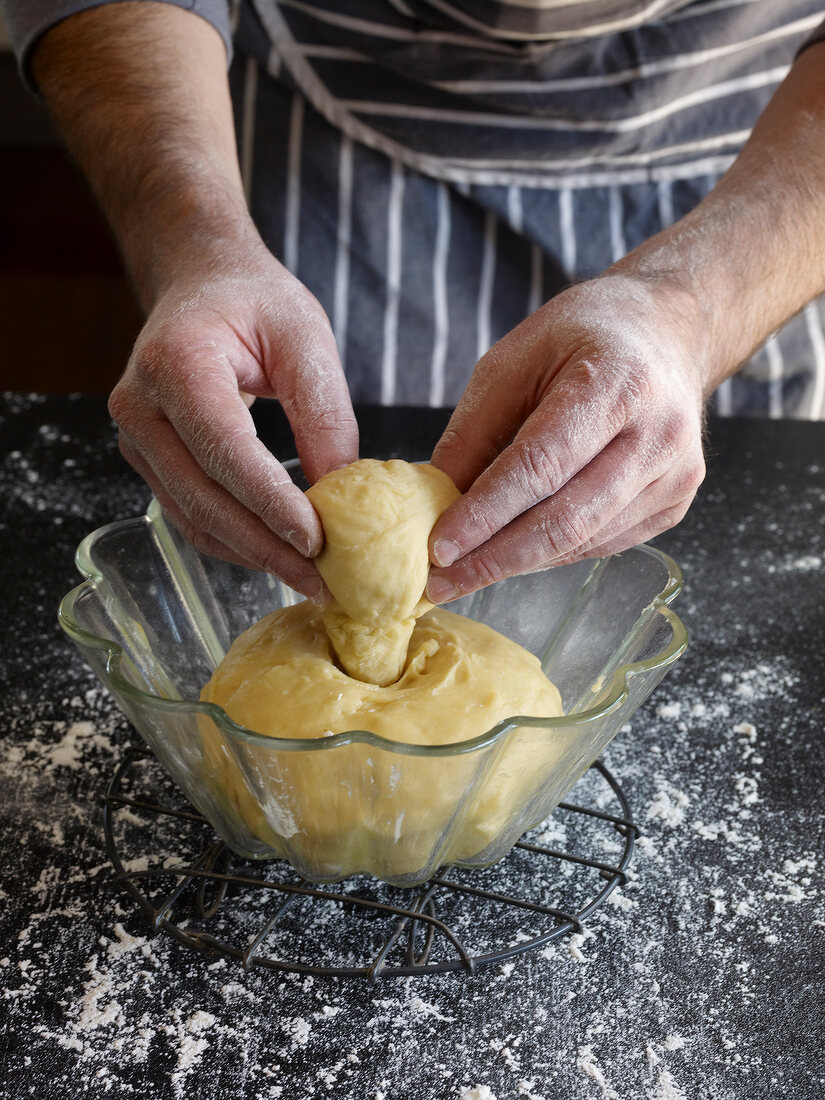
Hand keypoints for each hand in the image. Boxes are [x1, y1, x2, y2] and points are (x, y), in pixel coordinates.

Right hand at [109, 241, 357, 600]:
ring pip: (194, 517)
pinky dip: (236, 542)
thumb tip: (340, 493)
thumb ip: (323, 412)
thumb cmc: (255, 301)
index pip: (224, 450)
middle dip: (267, 545)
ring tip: (309, 577)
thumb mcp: (305, 337)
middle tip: (323, 579)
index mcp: (176, 362)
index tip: (318, 540)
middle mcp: (140, 405)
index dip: (270, 502)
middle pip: (204, 497)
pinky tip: (278, 555)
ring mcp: (137, 437)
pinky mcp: (150, 460)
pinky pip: (191, 514)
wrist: (202, 283)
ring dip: (253, 554)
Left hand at [426, 274, 707, 601]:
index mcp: (616, 384)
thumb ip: (474, 431)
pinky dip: (551, 554)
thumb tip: (436, 500)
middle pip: (566, 518)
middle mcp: (658, 434)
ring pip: (583, 540)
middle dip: (495, 558)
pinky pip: (603, 543)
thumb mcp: (514, 361)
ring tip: (464, 572)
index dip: (487, 513)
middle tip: (442, 583)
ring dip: (517, 563)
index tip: (439, 548)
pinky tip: (513, 553)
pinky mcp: (676, 501)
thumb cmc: (584, 338)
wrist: (668, 332)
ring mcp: (675, 474)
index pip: (542, 465)